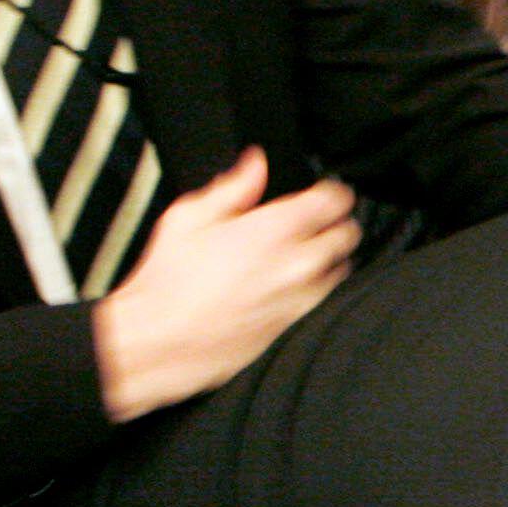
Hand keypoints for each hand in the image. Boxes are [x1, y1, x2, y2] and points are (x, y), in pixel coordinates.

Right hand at [93, 145, 357, 419]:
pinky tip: (289, 285)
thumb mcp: (189, 217)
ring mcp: (303, 297)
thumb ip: (233, 187)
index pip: (336, 199)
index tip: (324, 192)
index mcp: (276, 229)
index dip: (332, 191)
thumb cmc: (168, 282)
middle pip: (348, 233)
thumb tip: (255, 165)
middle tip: (315, 223)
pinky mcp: (297, 324)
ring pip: (341, 268)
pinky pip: (325, 299)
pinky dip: (316, 288)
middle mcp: (299, 263)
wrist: (159, 341)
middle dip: (336, 223)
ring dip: (329, 258)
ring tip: (299, 255)